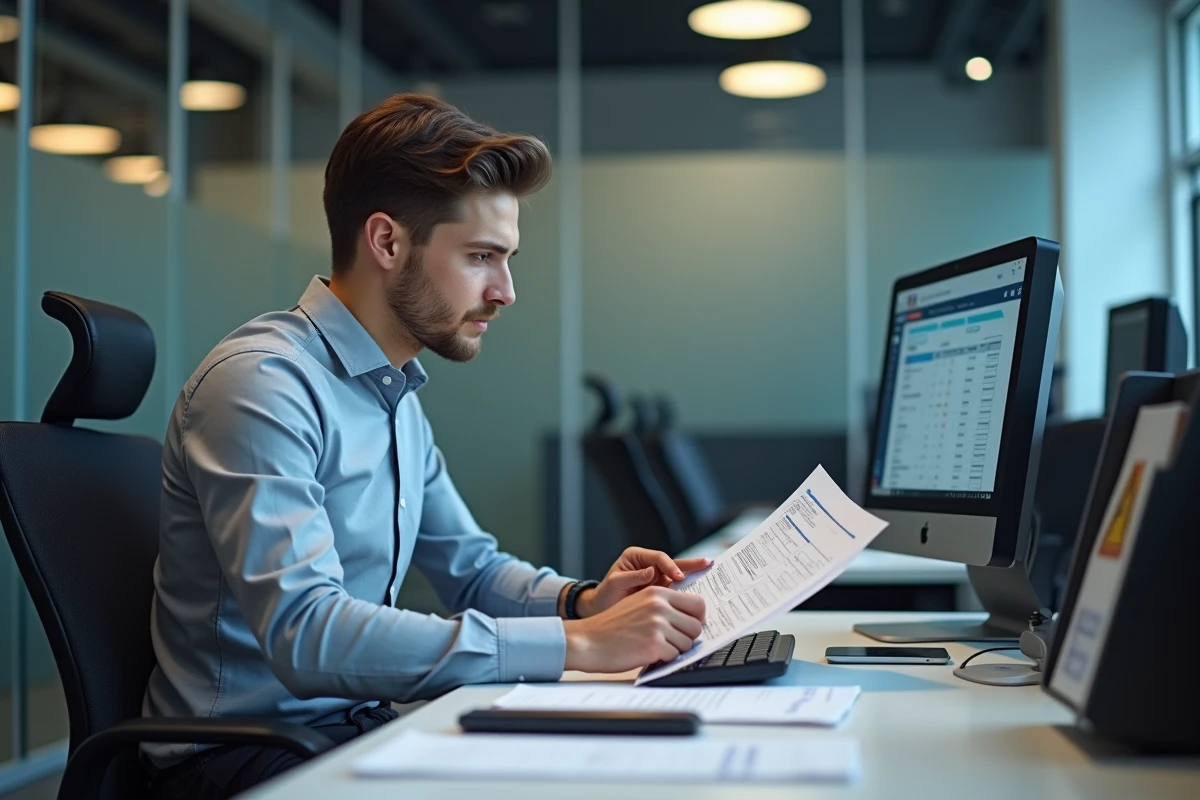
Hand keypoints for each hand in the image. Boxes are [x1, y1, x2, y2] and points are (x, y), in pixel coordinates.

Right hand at [563, 586, 706, 672]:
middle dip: (687, 636)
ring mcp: (657, 625)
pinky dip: (664, 659)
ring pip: (688, 643)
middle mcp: (659, 606)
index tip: (690, 625)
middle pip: (696, 625)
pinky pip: (674, 656)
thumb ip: (663, 605)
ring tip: (655, 647)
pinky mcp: (654, 645)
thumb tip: (692, 616)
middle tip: (671, 640)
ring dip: (675, 649)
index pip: (698, 602)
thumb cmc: (611, 626)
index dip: (697, 617)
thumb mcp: (638, 603)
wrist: (588, 641)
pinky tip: (648, 654)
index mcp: (657, 592)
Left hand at [576, 547, 711, 617]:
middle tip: (706, 564)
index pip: (658, 558)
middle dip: (689, 565)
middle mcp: (649, 564)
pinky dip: (687, 589)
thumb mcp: (614, 583)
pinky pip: (676, 588)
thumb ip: (632, 577)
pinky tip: (699, 590)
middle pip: (672, 562)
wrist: (601, 609)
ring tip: (709, 569)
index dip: (670, 566)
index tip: (678, 577)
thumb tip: (651, 572)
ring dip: (692, 574)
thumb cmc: (604, 595)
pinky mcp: (660, 590)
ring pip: (678, 574)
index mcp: (636, 557)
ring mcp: (656, 577)